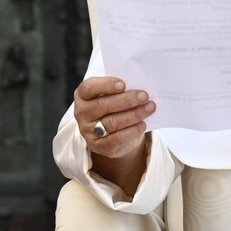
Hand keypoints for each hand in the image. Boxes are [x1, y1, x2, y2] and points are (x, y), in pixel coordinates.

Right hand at [73, 76, 154, 194]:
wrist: (113, 131)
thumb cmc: (114, 105)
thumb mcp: (113, 94)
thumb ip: (121, 89)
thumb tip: (138, 88)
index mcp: (83, 95)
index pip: (89, 88)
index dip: (106, 85)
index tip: (123, 84)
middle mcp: (81, 112)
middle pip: (103, 105)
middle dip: (126, 100)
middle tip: (144, 96)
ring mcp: (87, 130)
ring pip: (111, 122)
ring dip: (134, 114)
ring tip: (149, 108)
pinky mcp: (97, 146)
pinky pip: (116, 139)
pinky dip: (132, 131)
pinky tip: (142, 125)